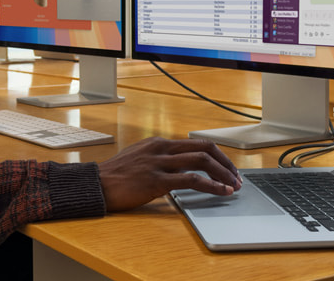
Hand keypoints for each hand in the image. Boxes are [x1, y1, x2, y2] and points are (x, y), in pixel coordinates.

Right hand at [98, 137, 241, 211]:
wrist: (97, 185)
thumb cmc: (116, 175)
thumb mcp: (140, 158)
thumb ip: (160, 158)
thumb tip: (181, 167)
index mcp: (159, 142)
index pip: (196, 143)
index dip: (217, 155)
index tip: (227, 168)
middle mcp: (162, 148)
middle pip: (204, 148)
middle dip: (225, 162)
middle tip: (237, 177)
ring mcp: (159, 163)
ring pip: (201, 161)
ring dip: (223, 173)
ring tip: (234, 186)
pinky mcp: (157, 180)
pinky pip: (192, 180)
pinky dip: (211, 186)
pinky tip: (221, 191)